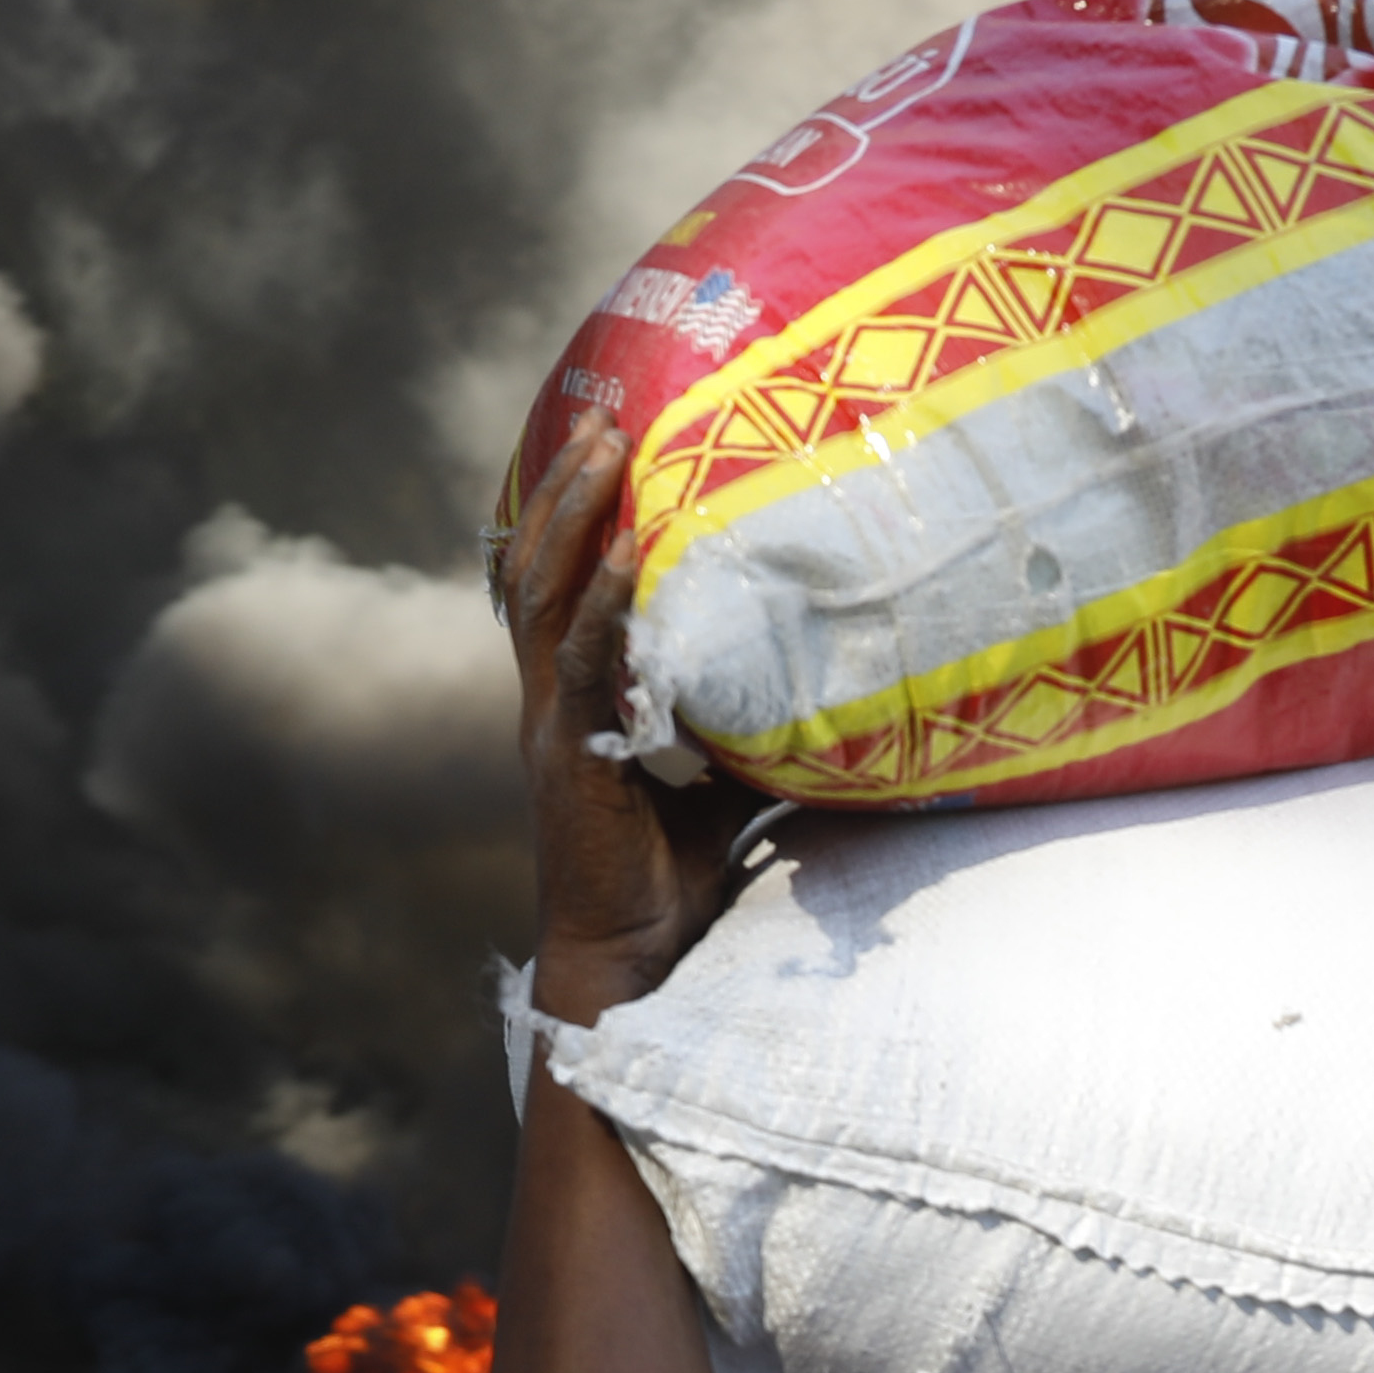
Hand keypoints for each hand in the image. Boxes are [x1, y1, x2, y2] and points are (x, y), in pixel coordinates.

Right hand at [505, 415, 755, 1014]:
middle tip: (605, 413)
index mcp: (576, 703)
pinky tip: (622, 545)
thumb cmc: (675, 883)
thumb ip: (752, 739)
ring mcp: (553, 722)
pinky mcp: (569, 751)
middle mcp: (552, 701)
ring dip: (572, 513)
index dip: (571, 519)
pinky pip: (581, 657)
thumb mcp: (726, 789)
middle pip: (541, 568)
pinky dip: (601, 597)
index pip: (560, 590)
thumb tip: (833, 705)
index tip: (602, 447)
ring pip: (544, 594)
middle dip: (566, 488)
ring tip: (605, 443)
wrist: (633, 959)